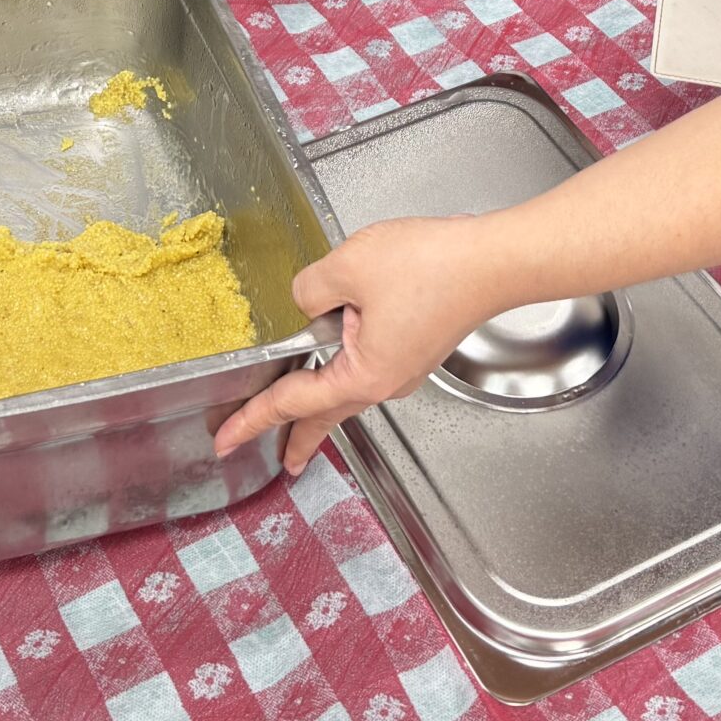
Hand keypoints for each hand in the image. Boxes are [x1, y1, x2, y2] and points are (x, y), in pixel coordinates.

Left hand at [212, 216, 505, 475]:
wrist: (494, 261)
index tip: (226, 439)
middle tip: (278, 458)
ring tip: (298, 411)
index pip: (292, 402)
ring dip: (320, 400)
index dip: (252, 418)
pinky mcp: (418, 348)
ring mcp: (405, 368)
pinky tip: (339, 348)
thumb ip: (310, 289)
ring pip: (349, 390)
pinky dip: (344, 369)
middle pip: (325, 414)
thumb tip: (309, 302)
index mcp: (363, 374)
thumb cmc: (434, 267)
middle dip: (297, 437)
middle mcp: (385, 381)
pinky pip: (370, 366)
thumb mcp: (347, 267)